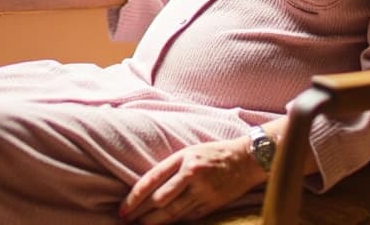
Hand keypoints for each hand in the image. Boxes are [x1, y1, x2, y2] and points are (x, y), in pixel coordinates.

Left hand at [119, 137, 263, 223]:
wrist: (246, 159)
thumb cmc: (213, 153)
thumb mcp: (189, 152)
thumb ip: (170, 168)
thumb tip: (147, 188)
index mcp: (183, 158)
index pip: (151, 180)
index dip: (134, 197)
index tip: (123, 208)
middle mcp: (192, 174)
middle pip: (159, 199)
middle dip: (140, 212)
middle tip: (125, 219)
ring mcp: (203, 191)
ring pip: (172, 212)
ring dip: (153, 221)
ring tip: (141, 224)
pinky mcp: (212, 204)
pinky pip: (188, 217)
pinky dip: (174, 222)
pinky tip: (163, 224)